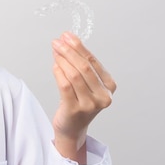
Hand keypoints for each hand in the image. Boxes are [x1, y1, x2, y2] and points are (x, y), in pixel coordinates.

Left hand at [51, 32, 116, 162]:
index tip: (67, 36)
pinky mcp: (75, 110)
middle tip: (57, 41)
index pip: (93, 61)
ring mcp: (90, 105)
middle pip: (84, 67)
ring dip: (62, 60)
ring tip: (54, 51)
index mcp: (109, 86)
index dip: (79, 47)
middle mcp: (103, 96)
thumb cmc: (79, 102)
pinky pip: (65, 86)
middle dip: (69, 51)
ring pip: (74, 75)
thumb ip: (80, 65)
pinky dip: (59, 73)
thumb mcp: (86, 83)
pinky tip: (54, 65)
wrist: (72, 128)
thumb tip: (67, 40)